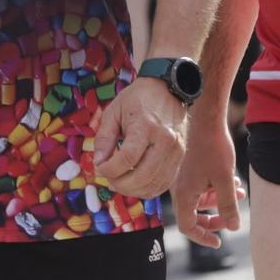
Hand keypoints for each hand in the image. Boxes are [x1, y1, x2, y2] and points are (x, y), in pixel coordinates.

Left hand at [93, 78, 190, 200]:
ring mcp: (176, 151)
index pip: (126, 159)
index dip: (109, 169)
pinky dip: (148, 190)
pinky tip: (135, 185)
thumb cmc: (138, 99)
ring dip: (133, 190)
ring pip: (154, 184)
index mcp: (146, 126)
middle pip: (142, 176)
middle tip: (107, 179)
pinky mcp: (181, 157)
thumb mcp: (114, 111)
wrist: (168, 88)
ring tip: (119, 183)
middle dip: (120, 184)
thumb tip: (98, 163)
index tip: (99, 168)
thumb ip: (104, 138)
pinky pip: (165, 183)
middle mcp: (165, 141)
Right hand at [170, 116, 245, 247]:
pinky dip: (217, 188)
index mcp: (184, 194)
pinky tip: (235, 182)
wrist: (207, 119)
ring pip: (202, 200)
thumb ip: (228, 206)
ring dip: (221, 200)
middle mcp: (180, 188)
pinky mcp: (192, 169)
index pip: (188, 227)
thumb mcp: (225, 180)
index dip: (202, 237)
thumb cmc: (214, 148)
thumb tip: (233, 228)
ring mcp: (185, 178)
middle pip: (194, 215)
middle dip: (216, 218)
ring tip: (241, 193)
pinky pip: (203, 187)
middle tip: (232, 220)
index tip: (218, 242)